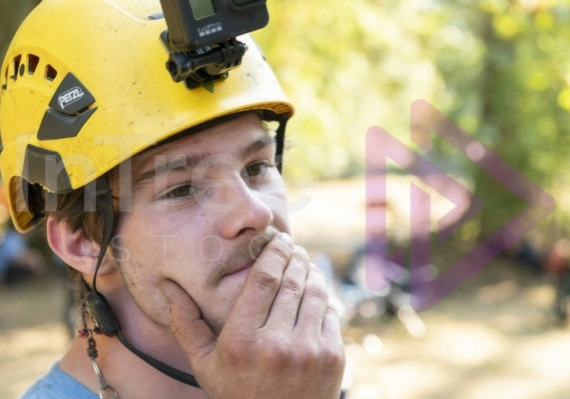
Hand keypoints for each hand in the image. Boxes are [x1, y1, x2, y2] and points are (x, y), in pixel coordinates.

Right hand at [160, 233, 345, 398]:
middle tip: (293, 247)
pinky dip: (324, 297)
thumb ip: (185, 323)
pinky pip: (330, 313)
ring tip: (305, 264)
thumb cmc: (236, 393)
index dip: (274, 252)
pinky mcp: (332, 358)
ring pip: (315, 292)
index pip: (263, 278)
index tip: (279, 240)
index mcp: (241, 341)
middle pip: (292, 280)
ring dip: (311, 272)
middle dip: (295, 257)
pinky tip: (315, 292)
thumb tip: (166, 285)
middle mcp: (276, 344)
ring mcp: (308, 351)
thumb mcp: (204, 363)